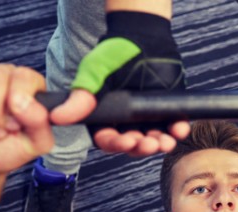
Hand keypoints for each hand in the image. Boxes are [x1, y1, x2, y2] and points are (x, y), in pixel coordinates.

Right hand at [49, 11, 189, 156]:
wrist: (144, 38)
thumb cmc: (115, 54)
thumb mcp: (96, 73)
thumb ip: (82, 97)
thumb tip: (56, 116)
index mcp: (107, 119)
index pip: (109, 140)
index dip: (117, 145)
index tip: (126, 142)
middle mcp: (127, 124)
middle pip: (134, 146)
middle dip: (142, 147)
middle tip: (150, 143)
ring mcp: (149, 120)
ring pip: (155, 140)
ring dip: (161, 144)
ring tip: (166, 141)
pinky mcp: (167, 113)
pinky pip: (173, 128)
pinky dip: (178, 130)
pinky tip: (180, 129)